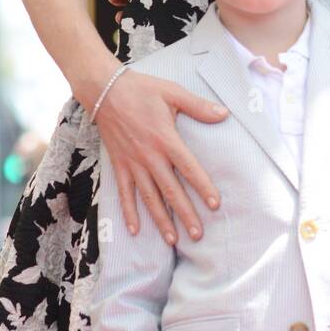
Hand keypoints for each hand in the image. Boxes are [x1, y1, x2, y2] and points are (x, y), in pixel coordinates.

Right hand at [94, 66, 228, 244]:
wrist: (104, 91)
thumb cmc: (142, 90)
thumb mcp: (173, 93)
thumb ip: (199, 106)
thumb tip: (224, 114)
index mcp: (166, 140)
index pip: (189, 168)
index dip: (203, 187)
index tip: (215, 205)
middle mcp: (149, 156)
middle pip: (171, 191)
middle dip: (185, 214)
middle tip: (197, 235)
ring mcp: (133, 164)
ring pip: (149, 197)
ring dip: (161, 220)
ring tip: (173, 240)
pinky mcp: (119, 165)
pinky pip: (124, 193)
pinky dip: (129, 212)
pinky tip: (135, 230)